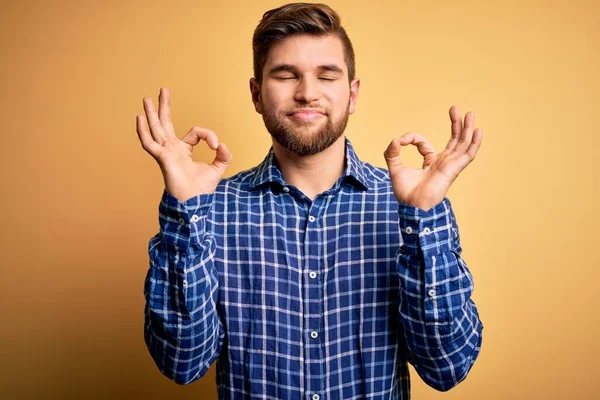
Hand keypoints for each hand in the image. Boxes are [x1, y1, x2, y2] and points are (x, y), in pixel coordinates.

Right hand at [136, 87, 231, 201]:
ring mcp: (165, 153)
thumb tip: (222, 145)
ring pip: (155, 129)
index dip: (207, 135)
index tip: (216, 145)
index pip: (194, 133)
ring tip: (146, 99)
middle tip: (163, 90)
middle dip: (164, 106)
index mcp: (183, 150)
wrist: (193, 203)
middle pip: (165, 123)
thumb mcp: (218, 168)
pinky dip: (143, 131)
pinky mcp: (162, 158)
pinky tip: (140, 118)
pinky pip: (149, 143)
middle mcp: (172, 149)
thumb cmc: (201, 189)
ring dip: (151, 113)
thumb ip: (223, 155)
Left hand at [383, 106, 481, 210]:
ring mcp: (450, 165)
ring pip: (462, 144)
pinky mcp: (454, 169)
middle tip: (455, 109)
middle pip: (453, 140)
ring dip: (466, 128)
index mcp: (430, 163)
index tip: (402, 141)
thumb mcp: (395, 169)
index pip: (424, 144)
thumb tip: (395, 140)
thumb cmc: (406, 193)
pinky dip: (473, 143)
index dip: (413, 138)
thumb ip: (392, 154)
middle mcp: (442, 163)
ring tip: (470, 114)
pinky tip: (477, 130)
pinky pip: (467, 155)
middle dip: (455, 124)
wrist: (413, 206)